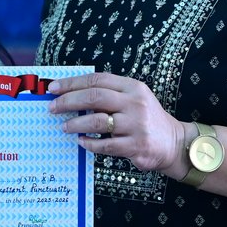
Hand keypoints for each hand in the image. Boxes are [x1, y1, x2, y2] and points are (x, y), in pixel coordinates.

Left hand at [48, 72, 188, 174]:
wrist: (173, 142)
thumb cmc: (145, 119)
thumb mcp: (133, 99)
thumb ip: (109, 94)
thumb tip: (72, 95)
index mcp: (132, 87)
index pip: (97, 80)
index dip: (72, 83)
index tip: (53, 88)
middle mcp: (135, 103)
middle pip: (94, 97)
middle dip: (68, 101)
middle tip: (52, 107)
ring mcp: (136, 125)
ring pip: (97, 121)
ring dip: (76, 123)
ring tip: (64, 126)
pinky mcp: (136, 146)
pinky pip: (105, 145)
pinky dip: (89, 144)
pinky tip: (81, 142)